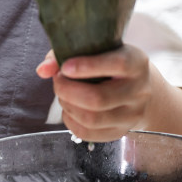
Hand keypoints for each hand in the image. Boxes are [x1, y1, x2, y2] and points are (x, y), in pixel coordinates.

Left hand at [36, 44, 152, 141]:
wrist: (138, 86)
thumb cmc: (109, 60)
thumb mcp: (97, 47)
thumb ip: (67, 51)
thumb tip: (43, 70)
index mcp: (136, 63)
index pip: (117, 64)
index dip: (88, 66)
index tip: (65, 66)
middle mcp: (139, 91)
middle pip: (99, 98)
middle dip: (68, 90)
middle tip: (57, 80)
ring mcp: (132, 115)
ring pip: (92, 119)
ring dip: (67, 105)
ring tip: (62, 93)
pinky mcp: (121, 132)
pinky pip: (89, 134)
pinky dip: (70, 121)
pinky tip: (68, 108)